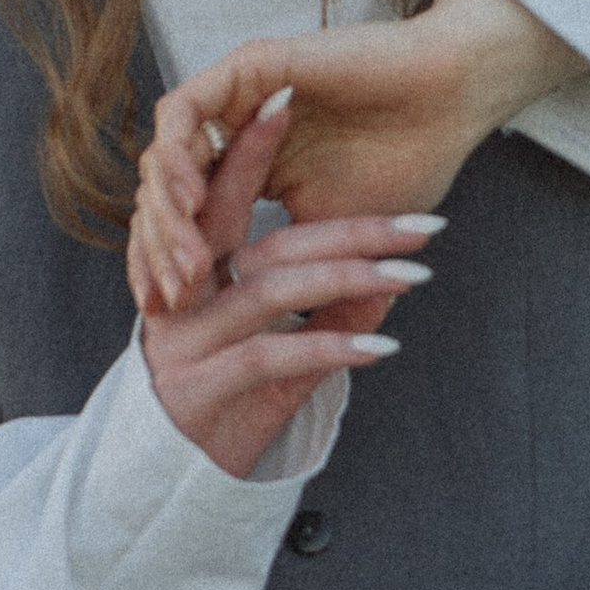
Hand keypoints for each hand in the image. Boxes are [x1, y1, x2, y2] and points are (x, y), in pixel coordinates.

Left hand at [129, 0, 583, 315]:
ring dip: (166, 215)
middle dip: (156, 251)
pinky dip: (177, 161)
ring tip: (183, 265)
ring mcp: (235, 96)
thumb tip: (311, 347)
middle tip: (166, 301)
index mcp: (251, 166)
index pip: (188, 220)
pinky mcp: (244, 67)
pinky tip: (188, 204)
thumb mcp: (346, 240)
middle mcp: (233, 130)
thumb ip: (313, 281)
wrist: (449, 96)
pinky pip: (182, 115)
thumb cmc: (410, 159)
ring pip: (163, 158)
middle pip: (162, 193)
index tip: (168, 318)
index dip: (168, 267)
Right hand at [136, 94, 435, 479]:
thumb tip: (380, 281)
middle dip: (352, 228)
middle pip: (270, 244)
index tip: (296, 100)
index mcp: (188, 275)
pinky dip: (329, 345)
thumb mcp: (272, 355)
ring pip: (273, 291)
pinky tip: (380, 344)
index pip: (221, 195)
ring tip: (415, 275)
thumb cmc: (221, 413)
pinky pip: (273, 356)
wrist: (167, 489)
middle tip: (422, 223)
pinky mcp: (202, 390)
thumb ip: (315, 312)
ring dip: (350, 278)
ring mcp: (187, 345)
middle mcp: (181, 300)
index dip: (252, 146)